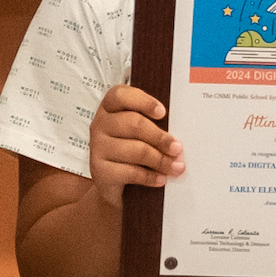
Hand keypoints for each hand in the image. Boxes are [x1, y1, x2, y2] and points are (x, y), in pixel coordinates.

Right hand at [87, 84, 179, 206]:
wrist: (112, 181)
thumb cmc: (131, 148)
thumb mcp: (140, 131)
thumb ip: (154, 124)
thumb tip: (177, 136)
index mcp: (110, 107)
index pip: (121, 95)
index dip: (143, 102)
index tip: (163, 112)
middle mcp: (100, 123)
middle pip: (133, 124)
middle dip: (160, 137)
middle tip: (177, 148)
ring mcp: (97, 147)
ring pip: (135, 150)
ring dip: (160, 160)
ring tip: (176, 167)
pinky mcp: (100, 170)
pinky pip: (130, 172)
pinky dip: (150, 176)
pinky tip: (161, 178)